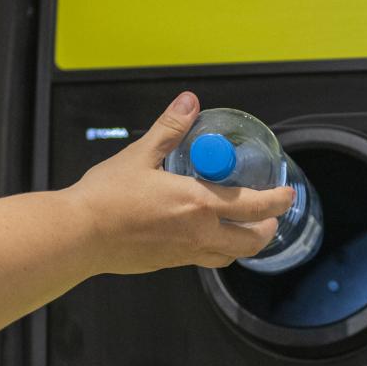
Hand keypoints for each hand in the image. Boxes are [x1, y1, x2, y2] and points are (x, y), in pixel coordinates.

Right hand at [64, 91, 296, 273]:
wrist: (79, 235)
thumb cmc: (107, 197)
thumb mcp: (141, 154)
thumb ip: (170, 128)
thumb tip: (189, 102)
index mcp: (198, 205)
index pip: (254, 207)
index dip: (277, 201)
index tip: (287, 194)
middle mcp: (198, 234)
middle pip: (250, 242)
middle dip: (267, 229)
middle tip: (270, 216)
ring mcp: (184, 253)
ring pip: (228, 256)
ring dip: (242, 244)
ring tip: (241, 228)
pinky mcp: (168, 263)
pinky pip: (203, 260)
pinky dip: (215, 249)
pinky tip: (203, 234)